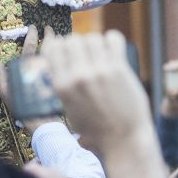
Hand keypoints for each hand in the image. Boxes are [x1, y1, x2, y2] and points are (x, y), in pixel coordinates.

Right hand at [0, 26, 61, 136]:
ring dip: (59, 45)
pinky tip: (66, 55)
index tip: (34, 27)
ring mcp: (54, 74)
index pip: (30, 47)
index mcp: (28, 69)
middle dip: (49, 36)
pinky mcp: (62, 80)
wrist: (42, 123)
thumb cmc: (22, 108)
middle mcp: (42, 69)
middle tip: (49, 28)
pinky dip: (65, 57)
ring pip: (58, 55)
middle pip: (48, 48)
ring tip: (59, 39)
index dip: (31, 35)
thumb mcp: (7, 93)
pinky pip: (64, 65)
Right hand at [43, 30, 153, 158]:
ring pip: (92, 37)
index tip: (65, 49)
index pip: (53, 48)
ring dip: (96, 43)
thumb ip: (63, 87)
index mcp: (62, 86)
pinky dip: (113, 41)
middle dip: (78, 45)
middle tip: (86, 54)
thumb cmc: (97, 130)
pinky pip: (113, 38)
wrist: (124, 140)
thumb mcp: (69, 111)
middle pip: (72, 39)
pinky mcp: (118, 69)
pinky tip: (113, 51)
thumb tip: (56, 64)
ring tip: (101, 54)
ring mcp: (98, 71)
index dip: (59, 45)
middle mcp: (78, 76)